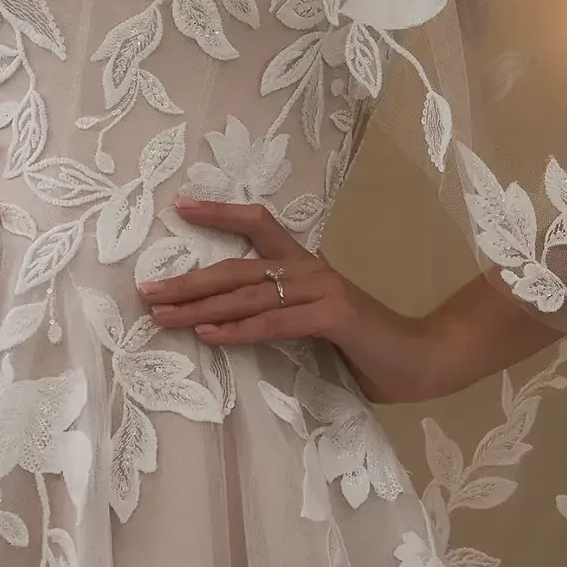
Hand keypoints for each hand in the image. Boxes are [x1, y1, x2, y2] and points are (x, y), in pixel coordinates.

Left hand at [141, 196, 455, 403]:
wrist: (420, 361)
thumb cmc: (365, 348)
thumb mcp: (314, 326)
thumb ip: (279, 316)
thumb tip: (225, 323)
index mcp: (305, 265)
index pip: (258, 224)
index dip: (219, 212)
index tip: (179, 205)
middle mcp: (310, 268)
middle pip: (236, 267)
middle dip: (186, 280)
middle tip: (145, 291)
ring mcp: (322, 289)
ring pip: (247, 295)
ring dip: (199, 308)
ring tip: (162, 315)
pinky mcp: (332, 315)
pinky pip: (274, 322)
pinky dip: (239, 330)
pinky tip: (209, 335)